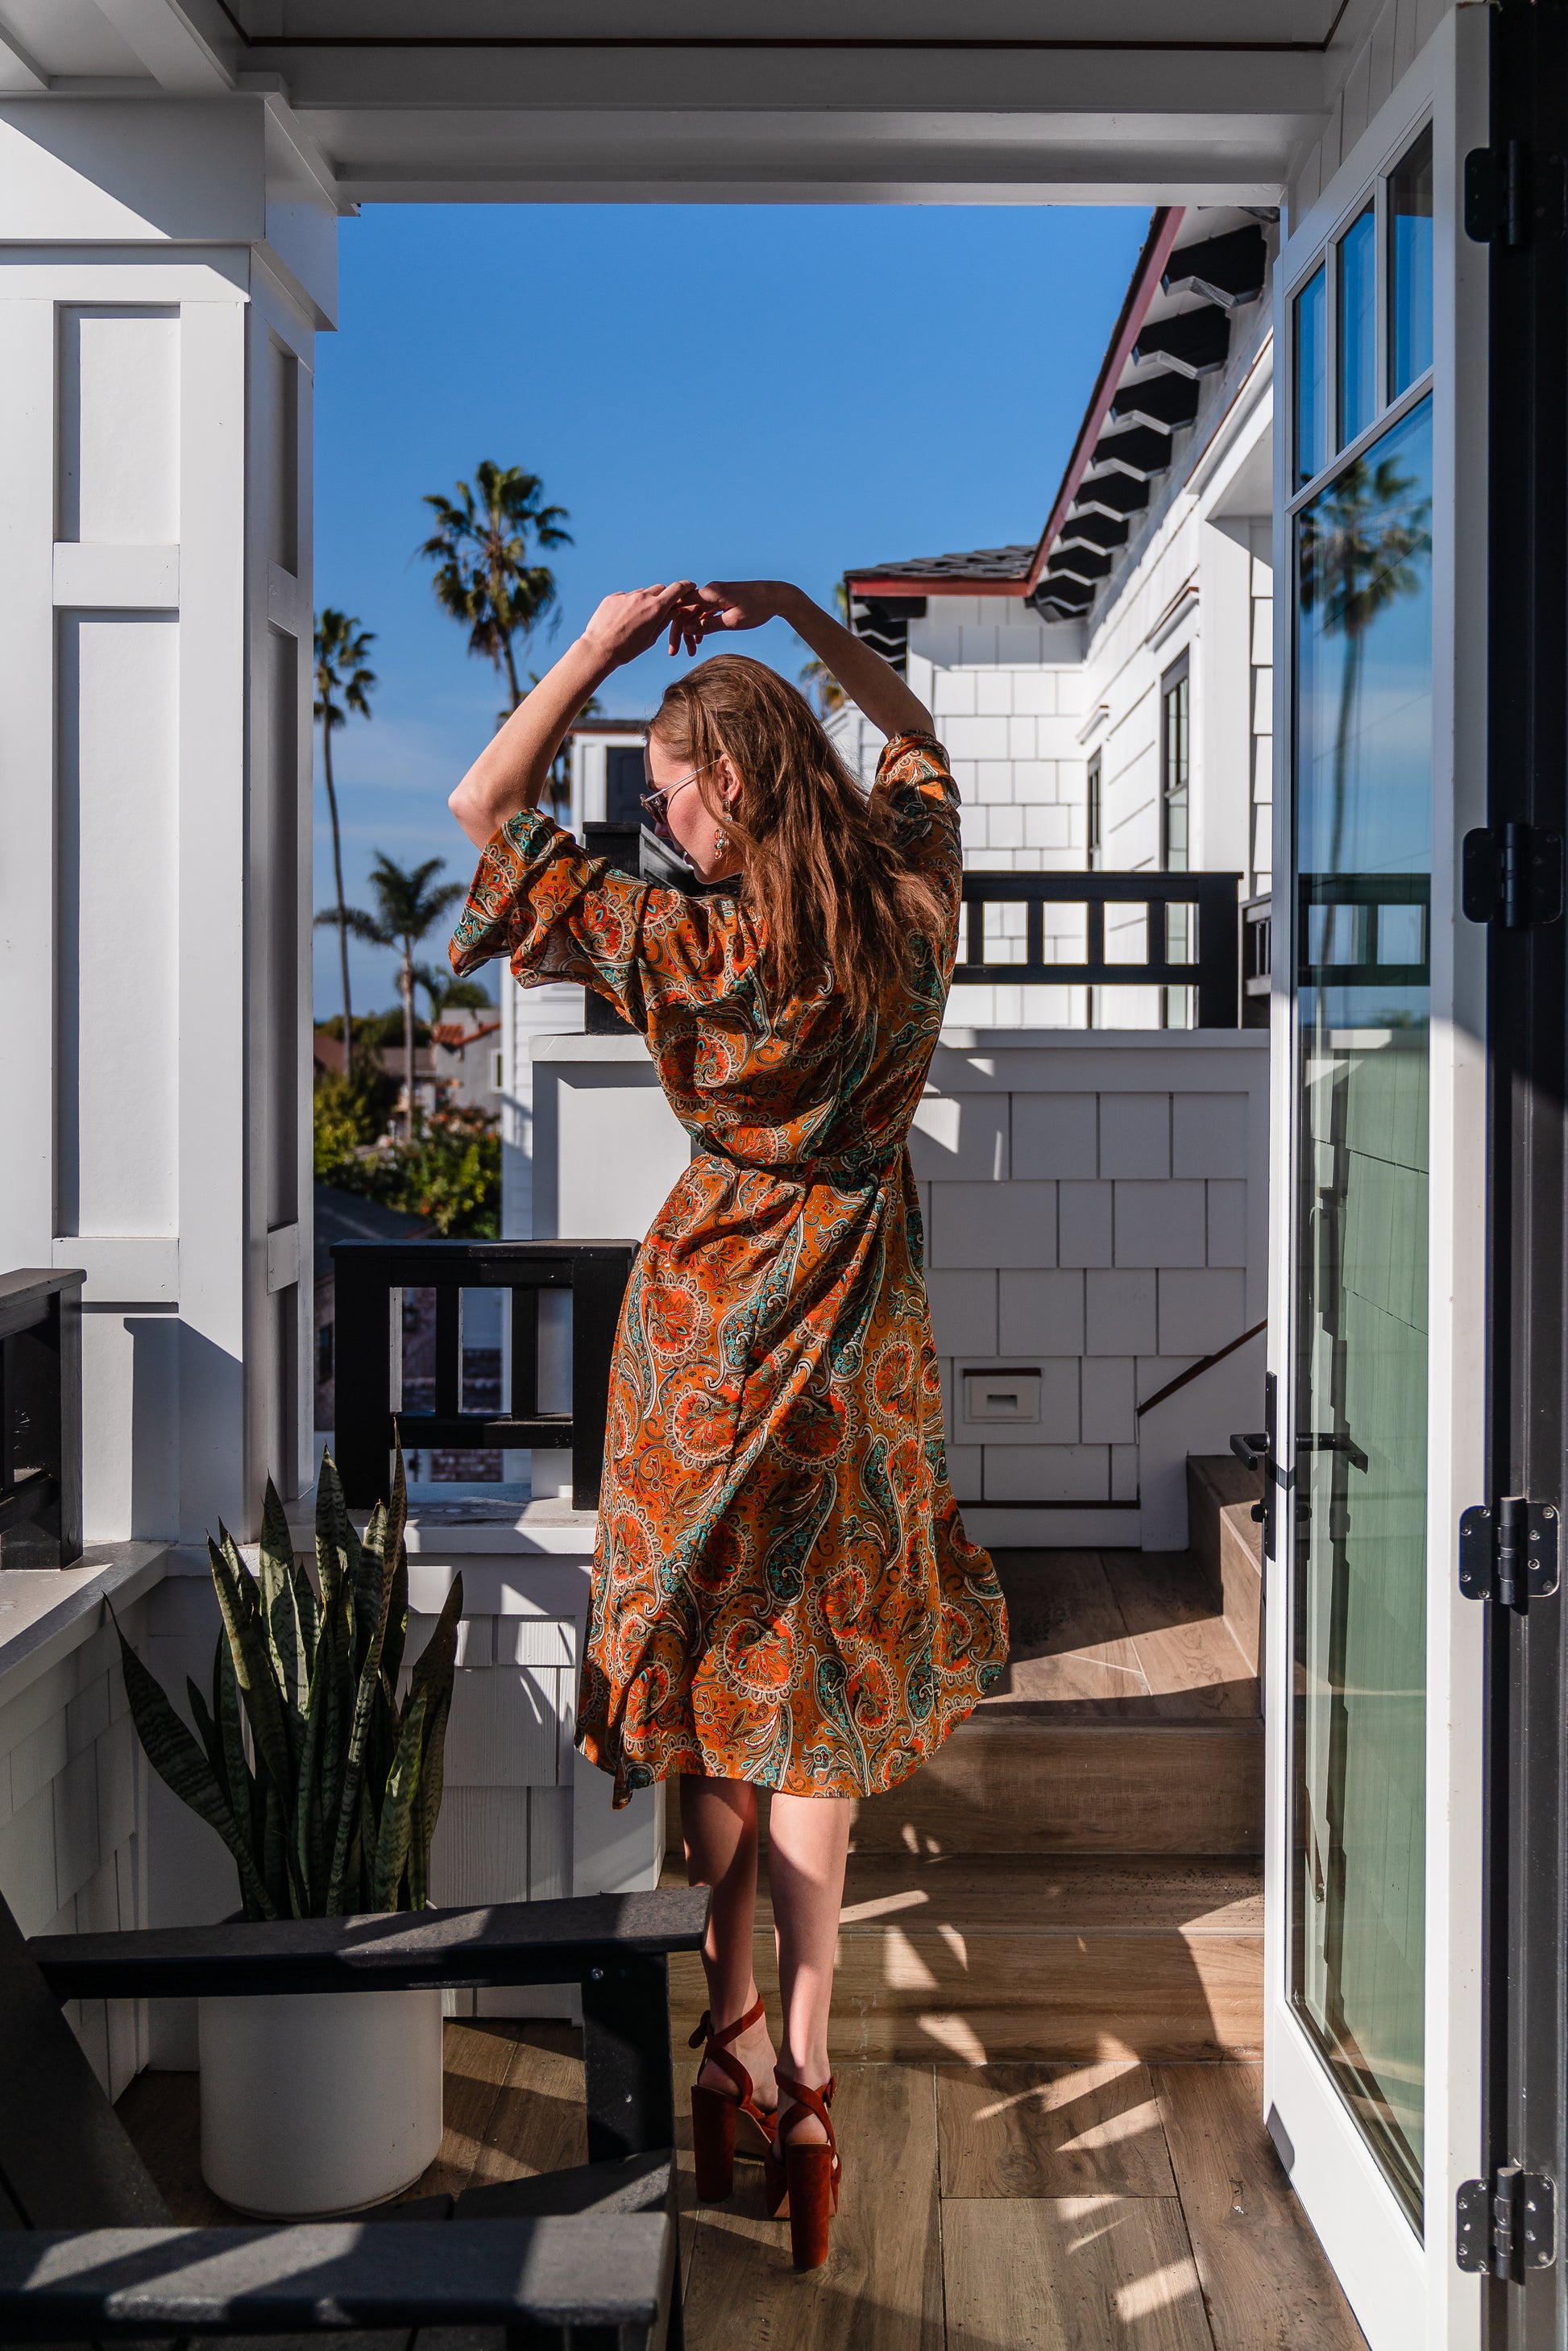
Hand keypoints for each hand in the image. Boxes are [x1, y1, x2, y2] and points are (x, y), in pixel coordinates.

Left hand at [580, 582, 701, 670]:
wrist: (600, 649)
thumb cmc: (627, 649)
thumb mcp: (651, 638)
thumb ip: (664, 621)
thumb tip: (674, 610)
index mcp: (656, 608)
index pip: (677, 589)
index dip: (686, 586)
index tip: (690, 586)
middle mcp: (642, 597)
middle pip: (659, 589)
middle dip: (663, 597)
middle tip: (659, 610)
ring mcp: (626, 596)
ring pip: (642, 593)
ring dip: (644, 602)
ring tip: (635, 620)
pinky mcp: (613, 598)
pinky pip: (625, 597)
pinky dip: (628, 605)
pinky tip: (621, 620)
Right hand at [667, 579, 795, 650]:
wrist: (776, 596)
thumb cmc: (757, 608)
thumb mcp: (732, 621)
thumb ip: (708, 626)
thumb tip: (687, 629)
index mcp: (711, 593)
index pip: (682, 607)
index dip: (674, 626)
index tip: (673, 645)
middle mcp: (710, 591)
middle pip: (685, 611)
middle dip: (680, 631)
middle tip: (675, 652)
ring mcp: (715, 595)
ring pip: (694, 613)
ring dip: (690, 631)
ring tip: (690, 651)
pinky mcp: (721, 600)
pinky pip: (704, 613)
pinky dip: (700, 626)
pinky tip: (699, 641)